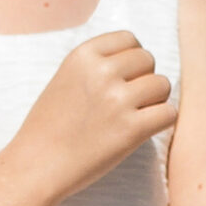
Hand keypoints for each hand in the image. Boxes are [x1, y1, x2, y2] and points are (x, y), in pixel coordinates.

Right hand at [19, 29, 174, 202]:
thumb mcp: (65, 79)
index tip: (122, 78)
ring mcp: (117, 100)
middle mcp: (101, 73)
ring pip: (162, 85)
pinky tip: (144, 130)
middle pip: (148, 60)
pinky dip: (162, 121)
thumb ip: (95, 65)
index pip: (129, 39)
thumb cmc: (49, 127)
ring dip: (155, 100)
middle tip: (128, 102)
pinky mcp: (131, 129)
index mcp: (83, 56)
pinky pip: (169, 113)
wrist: (36, 166)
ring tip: (135, 116)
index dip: (132, 59)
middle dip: (144, 78)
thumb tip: (137, 59)